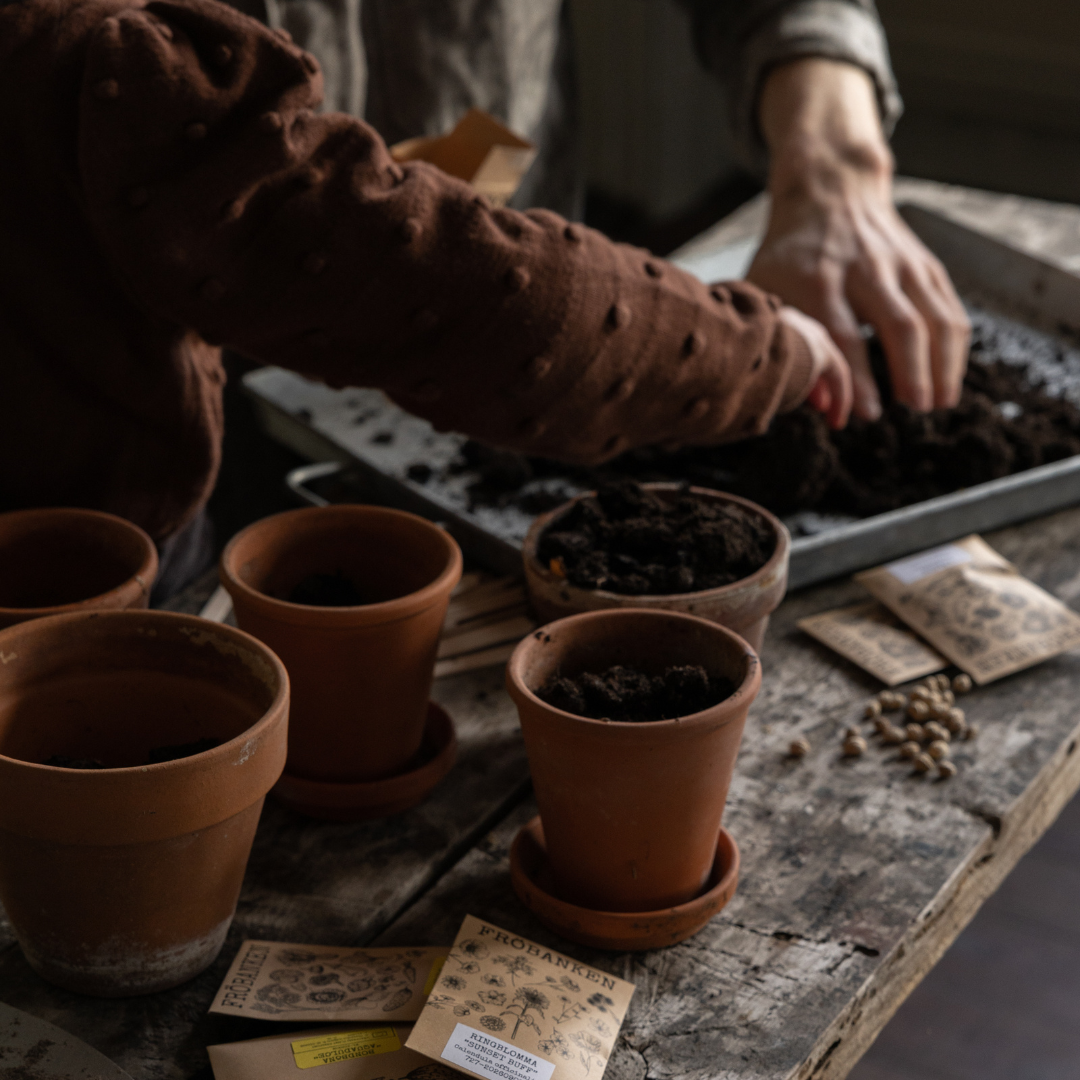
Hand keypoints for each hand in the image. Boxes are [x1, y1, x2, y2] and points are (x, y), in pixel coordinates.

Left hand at [748, 59, 969, 420]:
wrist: (829, 191)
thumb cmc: (789, 256)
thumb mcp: (766, 292)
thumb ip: (785, 345)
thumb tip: (819, 402)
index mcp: (817, 281)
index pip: (842, 335)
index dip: (856, 378)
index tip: (866, 413)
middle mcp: (864, 270)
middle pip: (898, 324)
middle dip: (910, 371)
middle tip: (915, 409)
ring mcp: (901, 264)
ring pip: (932, 317)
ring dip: (941, 364)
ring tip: (940, 403)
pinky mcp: (925, 264)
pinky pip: (948, 308)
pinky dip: (954, 346)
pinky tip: (948, 378)